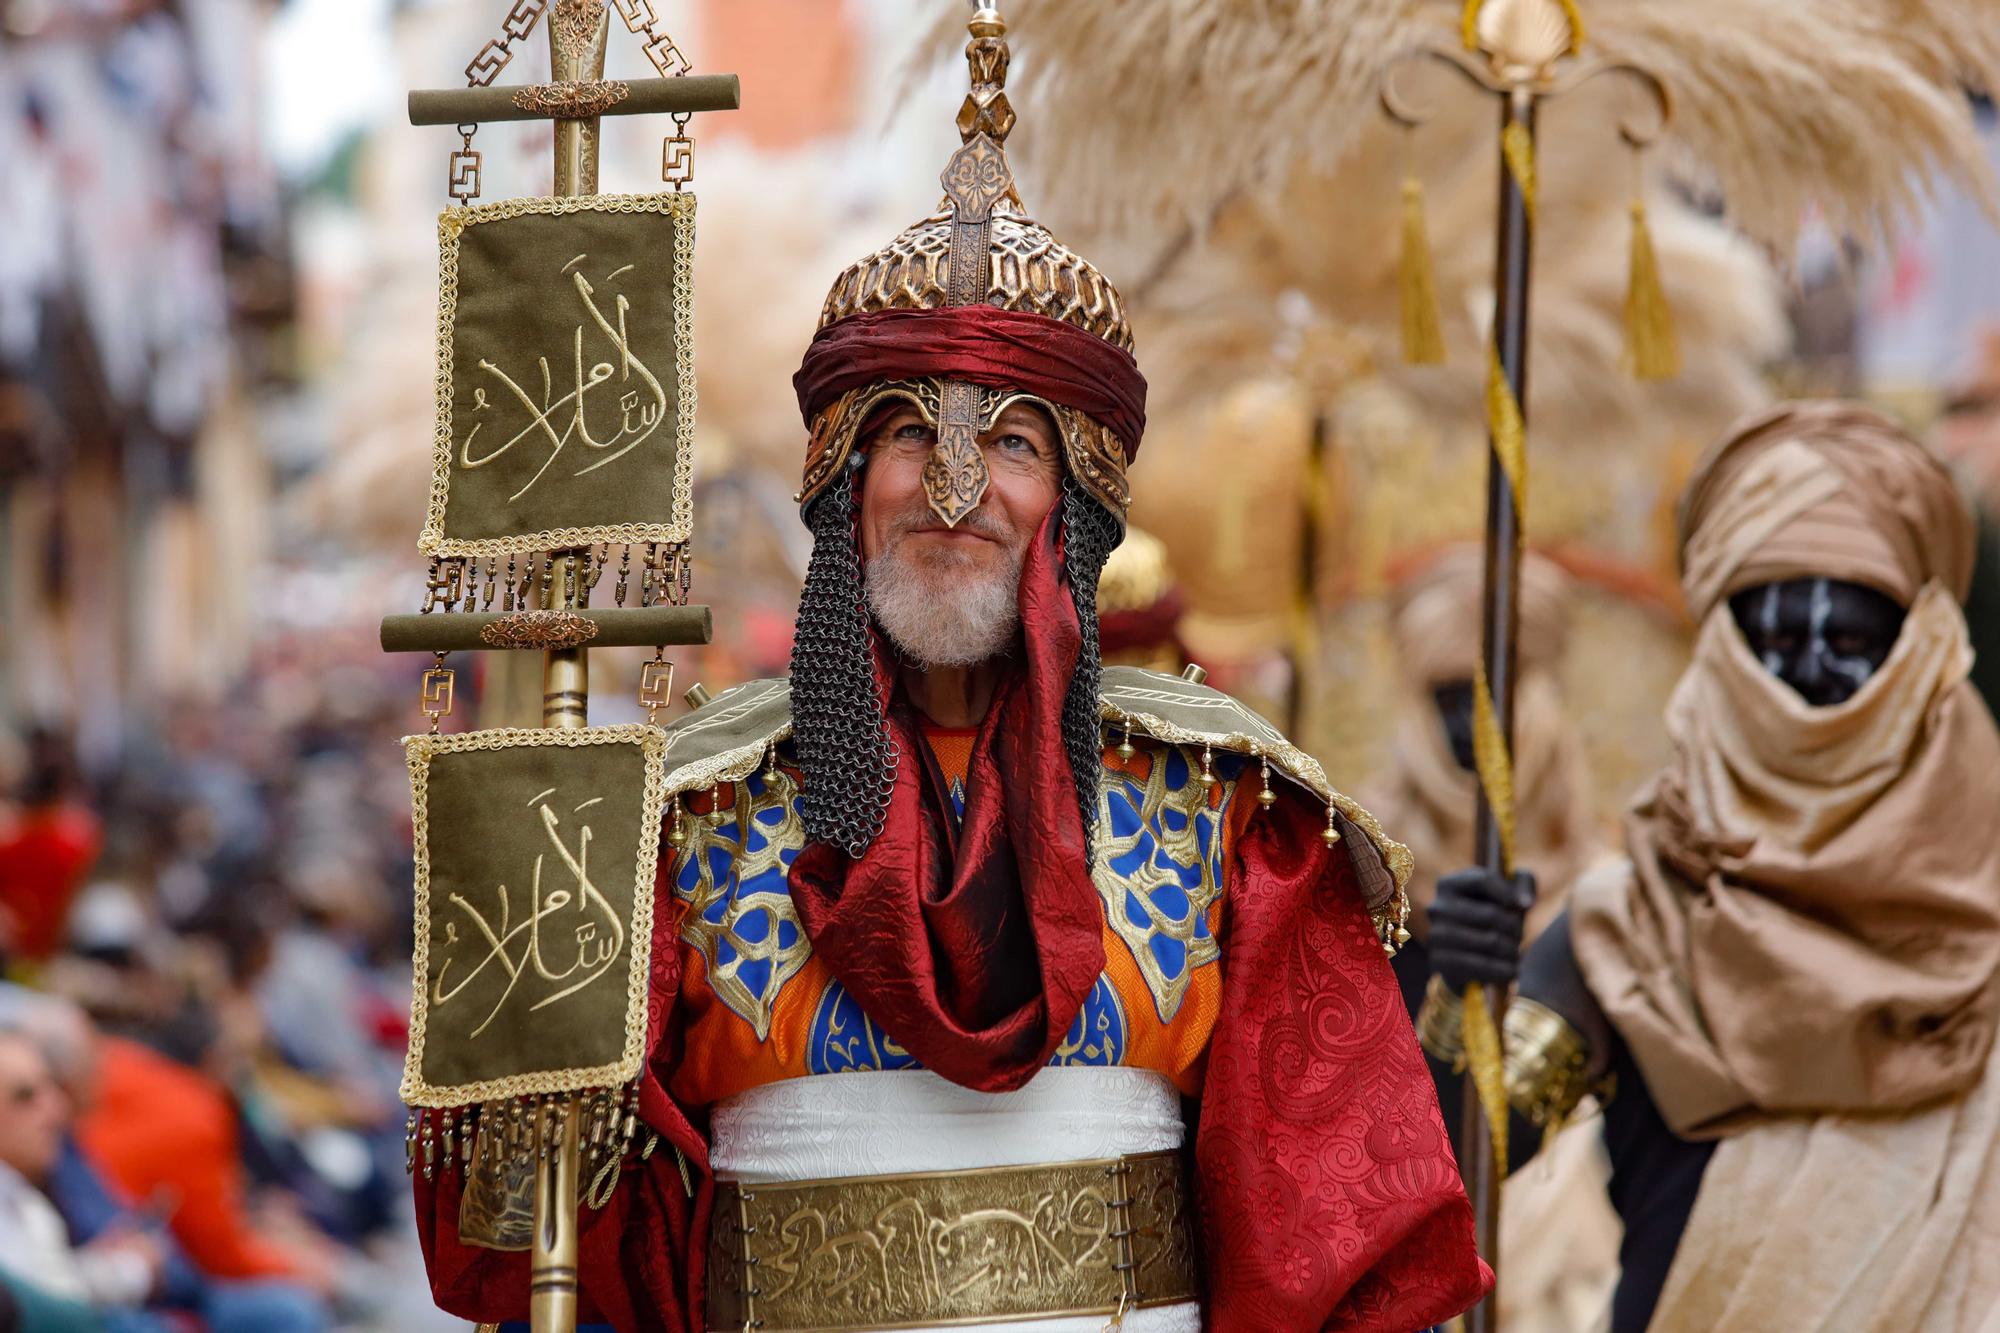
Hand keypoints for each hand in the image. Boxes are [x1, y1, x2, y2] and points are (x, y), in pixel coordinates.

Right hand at [1429, 866, 1534, 991]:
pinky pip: (1480, 967)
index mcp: (1449, 884)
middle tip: (1520, 935)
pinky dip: (1502, 970)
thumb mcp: (1506, 891)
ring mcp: (1435, 935)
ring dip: (1511, 950)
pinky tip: (1512, 970)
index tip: (1526, 906)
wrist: (1464, 954)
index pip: (1483, 880)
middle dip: (1514, 927)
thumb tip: (1524, 904)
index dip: (1509, 892)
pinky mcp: (1439, 961)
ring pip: (1490, 942)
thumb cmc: (1490, 912)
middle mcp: (1437, 907)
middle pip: (1491, 914)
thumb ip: (1521, 884)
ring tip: (1516, 953)